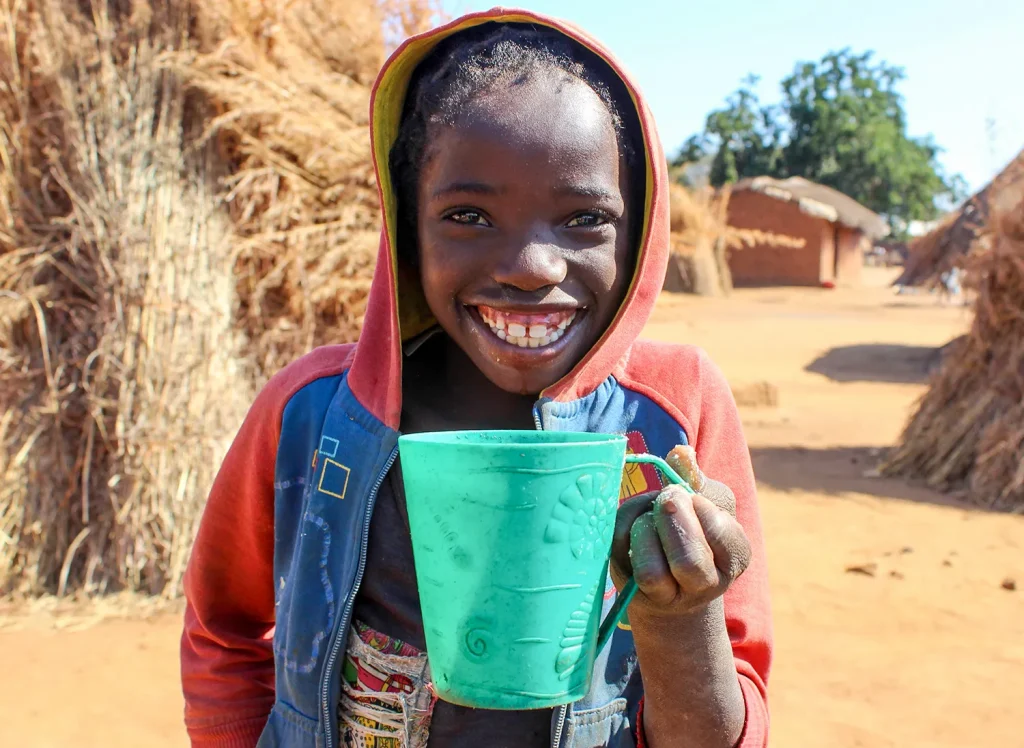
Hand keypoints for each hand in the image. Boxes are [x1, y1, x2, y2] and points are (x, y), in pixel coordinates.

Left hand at [610, 447, 750, 619]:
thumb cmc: (694, 531)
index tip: (694, 498)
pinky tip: (631, 523)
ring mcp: (666, 597)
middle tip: (667, 498)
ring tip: (648, 517)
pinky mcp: (632, 592)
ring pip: (651, 572)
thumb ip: (697, 480)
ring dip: (644, 531)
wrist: (671, 580)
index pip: (726, 537)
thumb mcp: (706, 503)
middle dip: (673, 520)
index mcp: (732, 559)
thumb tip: (681, 454)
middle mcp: (704, 586)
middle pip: (689, 561)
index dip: (705, 511)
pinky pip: (621, 560)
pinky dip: (622, 531)